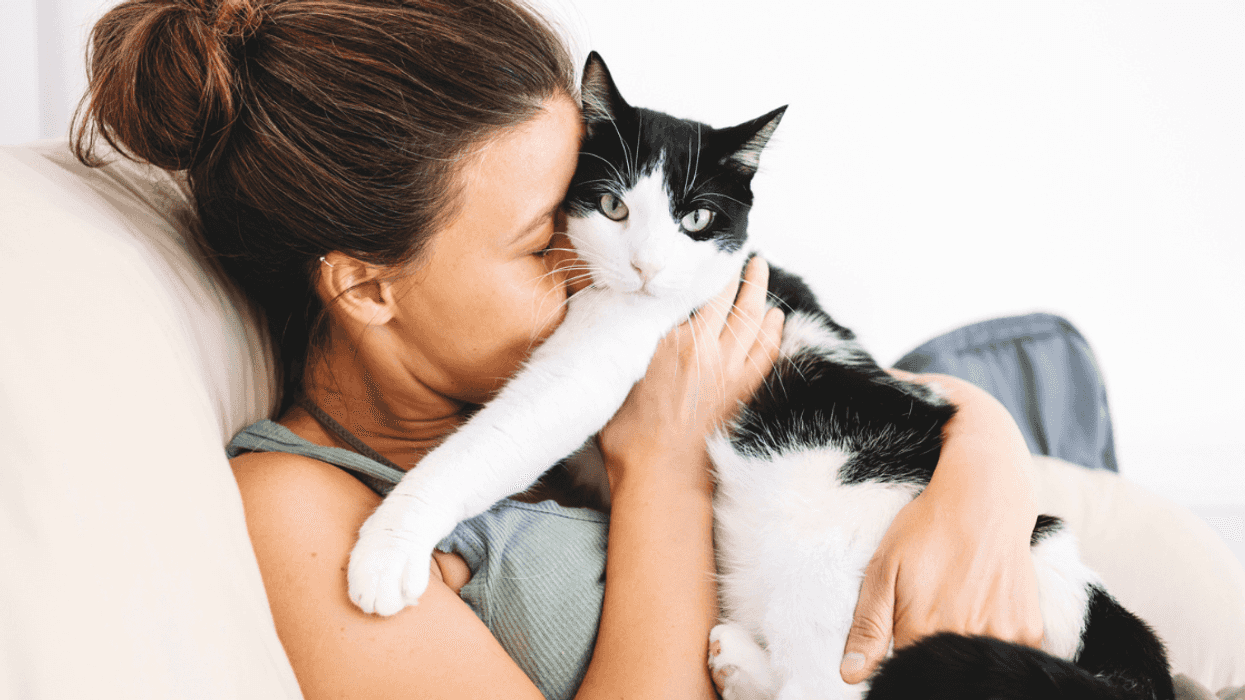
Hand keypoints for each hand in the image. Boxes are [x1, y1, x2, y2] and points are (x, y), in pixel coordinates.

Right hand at [597, 256, 784, 492]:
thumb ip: (628, 342)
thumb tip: (623, 318)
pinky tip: (777, 318)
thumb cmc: (629, 434)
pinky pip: (768, 351)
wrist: (661, 475)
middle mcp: (707, 348)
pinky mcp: (744, 390)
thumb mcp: (617, 376)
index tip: (704, 254)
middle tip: (743, 252)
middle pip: (730, 298)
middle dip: (739, 272)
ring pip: (754, 319)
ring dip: (760, 292)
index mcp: (673, 341)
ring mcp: (731, 369)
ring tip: (761, 269)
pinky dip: (775, 331)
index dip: (703, 270)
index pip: (694, 292)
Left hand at [840, 370, 1043, 683]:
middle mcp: (966, 640)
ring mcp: (1003, 637)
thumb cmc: (927, 530)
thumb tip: (850, 677)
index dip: (900, 659)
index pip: (907, 673)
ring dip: (961, 645)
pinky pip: (1007, 656)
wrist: (986, 498)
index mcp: (924, 632)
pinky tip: (981, 606)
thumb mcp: (883, 570)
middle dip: (930, 651)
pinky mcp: (1030, 631)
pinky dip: (991, 641)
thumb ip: (868, 628)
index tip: (904, 633)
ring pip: (974, 664)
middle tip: (934, 605)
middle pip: (942, 670)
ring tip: (957, 600)